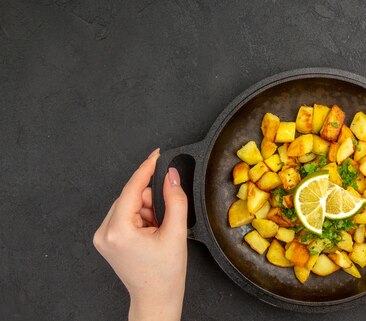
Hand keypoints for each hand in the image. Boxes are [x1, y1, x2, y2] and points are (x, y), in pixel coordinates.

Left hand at [93, 149, 187, 320]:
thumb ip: (175, 199)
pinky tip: (150, 233)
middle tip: (165, 221)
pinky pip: (125, 215)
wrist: (156, 298)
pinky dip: (141, 218)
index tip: (156, 154)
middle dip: (152, 202)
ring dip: (147, 211)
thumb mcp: (176, 232)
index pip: (132, 188)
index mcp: (118, 230)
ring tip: (157, 232)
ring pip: (130, 204)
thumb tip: (171, 175)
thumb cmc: (165, 274)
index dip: (146, 169)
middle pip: (131, 196)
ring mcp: (102, 236)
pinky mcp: (106, 239)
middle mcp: (104, 232)